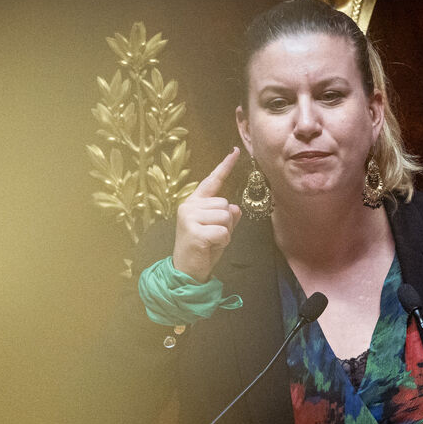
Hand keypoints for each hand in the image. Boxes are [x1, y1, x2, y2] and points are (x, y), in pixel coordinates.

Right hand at [172, 147, 242, 282]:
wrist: (186, 271)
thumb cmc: (202, 250)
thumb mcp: (218, 230)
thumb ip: (227, 217)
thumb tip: (235, 208)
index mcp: (194, 202)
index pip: (212, 181)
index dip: (225, 166)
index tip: (235, 151)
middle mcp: (189, 206)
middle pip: (226, 204)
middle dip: (227, 222)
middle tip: (213, 236)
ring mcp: (190, 217)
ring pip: (226, 217)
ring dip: (225, 232)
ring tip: (211, 241)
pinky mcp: (194, 231)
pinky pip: (223, 231)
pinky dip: (223, 241)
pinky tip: (210, 247)